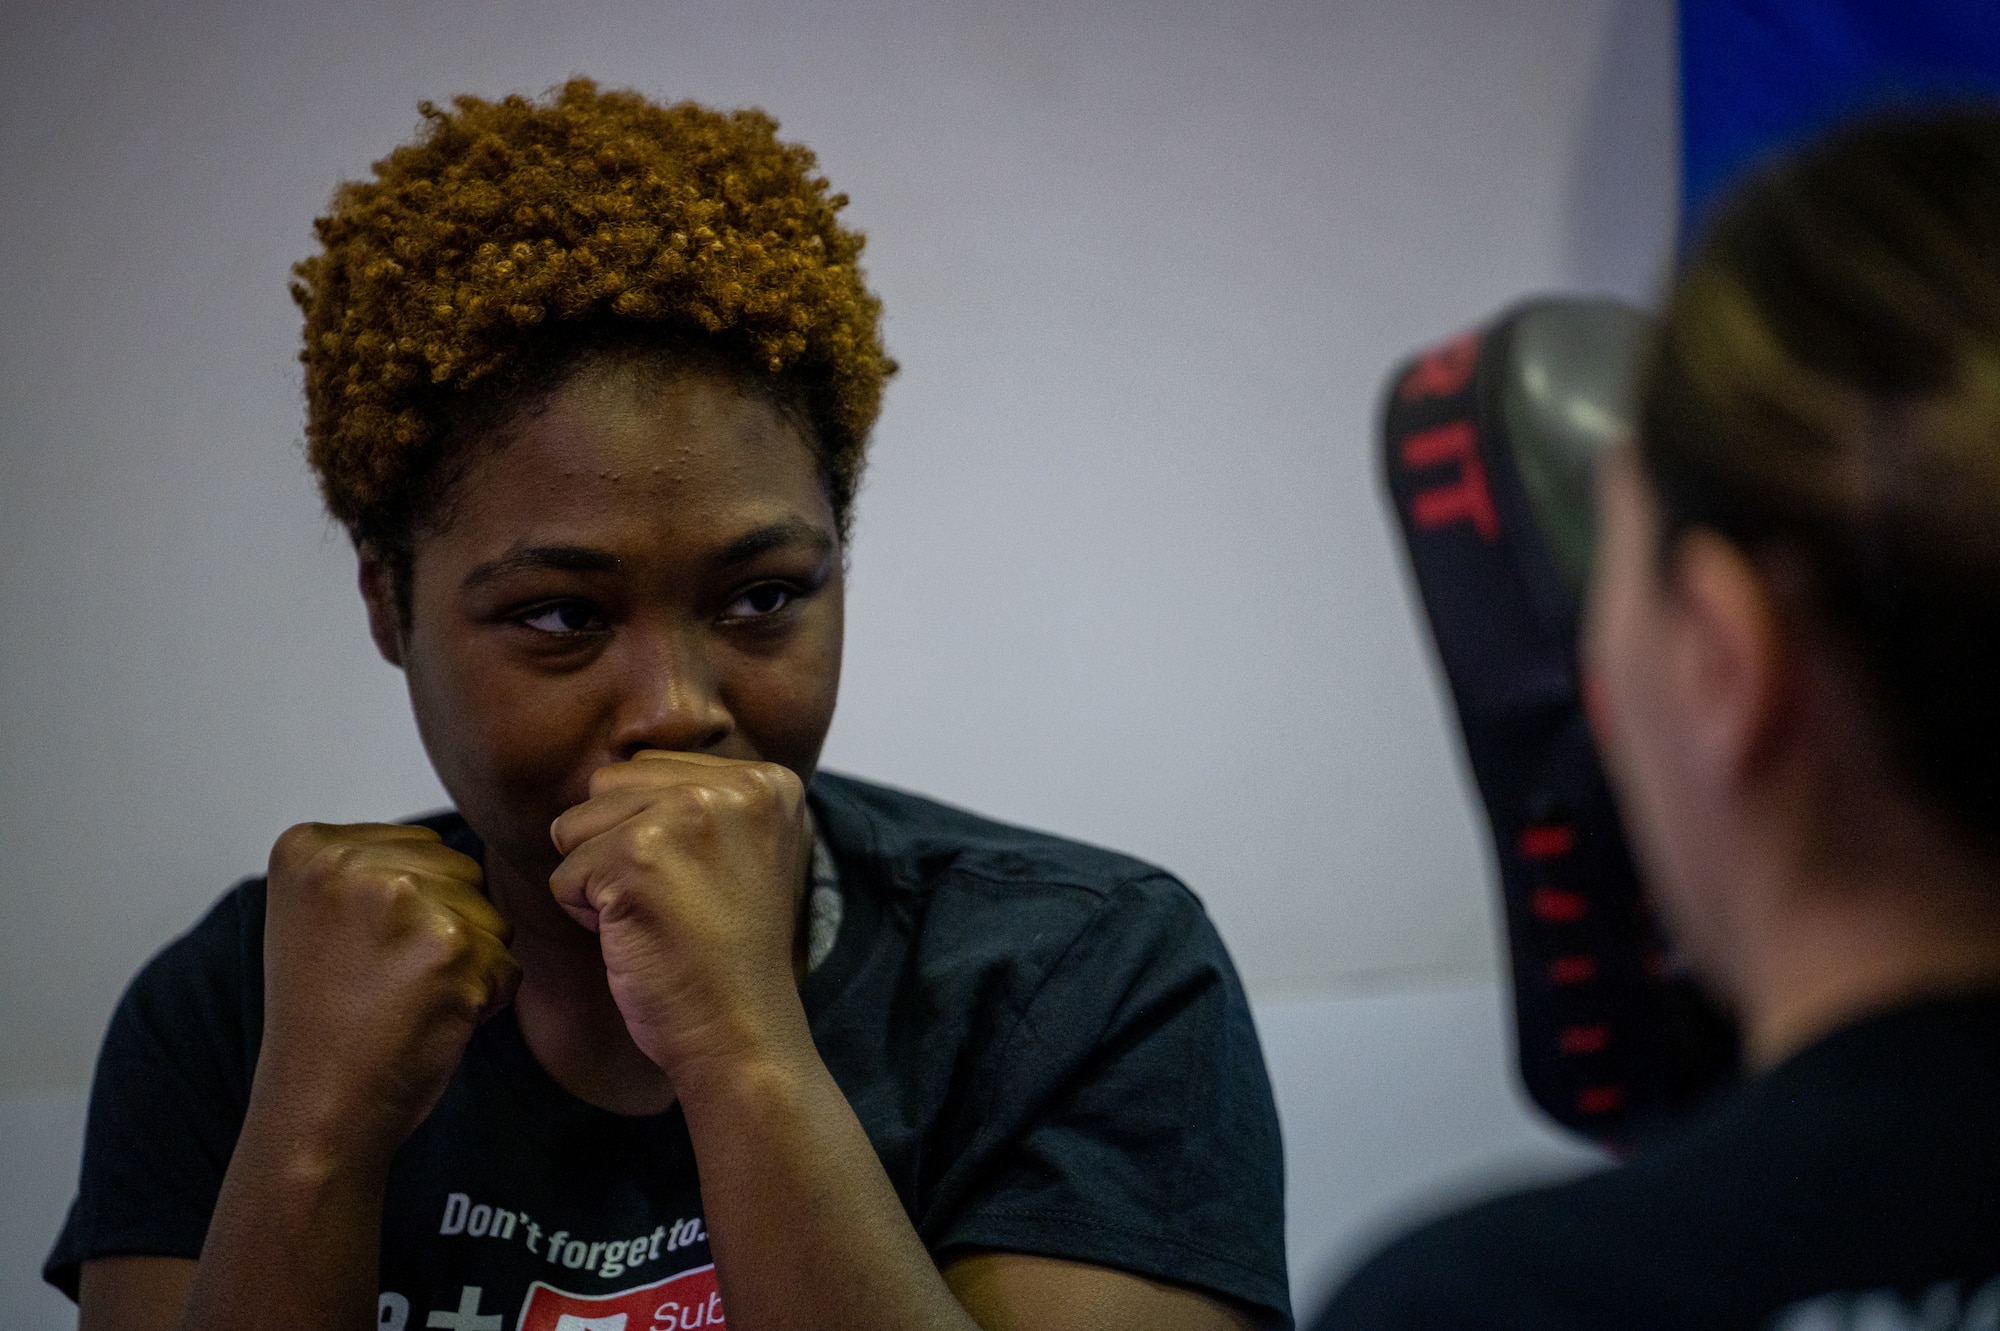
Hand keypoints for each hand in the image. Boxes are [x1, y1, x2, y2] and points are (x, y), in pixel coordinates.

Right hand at [258, 823, 520, 1163]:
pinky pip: (507, 962)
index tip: (359, 956)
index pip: (421, 851)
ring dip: (469, 965)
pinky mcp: (448, 944)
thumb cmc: (327, 1025)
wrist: (318, 1109)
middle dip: (445, 933)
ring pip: (489, 915)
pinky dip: (485, 1000)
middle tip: (384, 985)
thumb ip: (373, 867)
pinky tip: (430, 1022)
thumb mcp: (322, 918)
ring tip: (405, 1002)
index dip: (411, 914)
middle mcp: (348, 862)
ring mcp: (399, 899)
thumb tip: (451, 849)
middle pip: (460, 875)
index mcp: (309, 846)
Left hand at [549, 751, 809, 1084]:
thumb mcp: (735, 852)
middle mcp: (736, 785)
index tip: (701, 885)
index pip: (651, 768)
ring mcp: (689, 814)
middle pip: (609, 786)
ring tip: (656, 918)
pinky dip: (586, 917)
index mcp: (767, 780)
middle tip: (674, 904)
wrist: (741, 1033)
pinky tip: (640, 938)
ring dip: (597, 880)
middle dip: (615, 848)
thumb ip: (694, 800)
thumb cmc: (725, 955)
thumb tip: (610, 774)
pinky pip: (565, 874)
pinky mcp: (639, 854)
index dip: (651, 834)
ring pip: (578, 825)